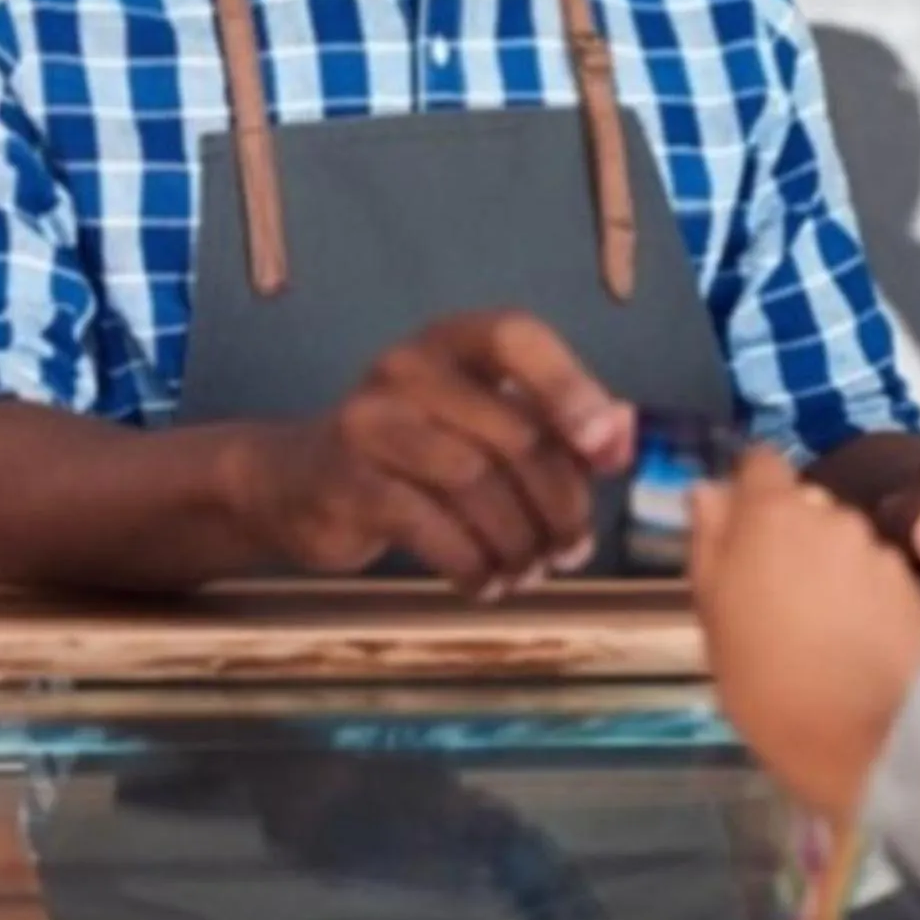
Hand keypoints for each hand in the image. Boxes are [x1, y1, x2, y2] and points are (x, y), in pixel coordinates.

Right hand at [217, 311, 635, 600]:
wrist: (295, 482)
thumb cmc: (412, 454)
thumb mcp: (482, 425)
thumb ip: (556, 426)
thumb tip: (624, 436)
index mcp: (451, 342)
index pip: (516, 336)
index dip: (570, 386)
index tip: (605, 449)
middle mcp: (407, 367)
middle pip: (512, 433)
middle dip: (558, 504)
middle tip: (572, 550)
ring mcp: (371, 421)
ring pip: (476, 484)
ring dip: (519, 543)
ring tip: (528, 572)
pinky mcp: (348, 481)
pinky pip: (433, 527)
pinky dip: (473, 565)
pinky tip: (483, 583)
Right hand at [689, 447, 919, 823]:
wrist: (861, 741)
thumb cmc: (763, 680)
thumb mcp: (712, 612)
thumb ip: (709, 540)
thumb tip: (707, 491)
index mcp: (771, 514)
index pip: (760, 462)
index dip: (749, 488)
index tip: (740, 527)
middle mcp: (830, 515)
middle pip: (804, 503)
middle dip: (788, 534)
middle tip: (772, 592)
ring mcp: (876, 550)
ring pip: (841, 540)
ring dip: (827, 564)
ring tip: (817, 623)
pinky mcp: (911, 587)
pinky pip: (875, 574)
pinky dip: (862, 594)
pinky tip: (852, 640)